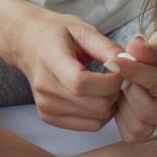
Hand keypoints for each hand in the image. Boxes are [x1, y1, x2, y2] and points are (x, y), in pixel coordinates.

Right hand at [3, 7, 127, 132]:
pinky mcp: (48, 117)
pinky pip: (88, 126)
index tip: (120, 70)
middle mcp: (44, 86)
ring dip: (109, 105)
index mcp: (50, 58)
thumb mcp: (82, 29)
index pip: (81, 83)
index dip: (109, 82)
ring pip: (95, 119)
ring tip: (105, 85)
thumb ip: (107, 47)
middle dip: (115, 93)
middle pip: (94, 106)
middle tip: (116, 77)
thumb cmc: (57, 33)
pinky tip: (96, 96)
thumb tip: (129, 64)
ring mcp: (45, 105)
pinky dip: (100, 114)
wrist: (27, 43)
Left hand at [103, 18, 156, 142]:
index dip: (133, 72)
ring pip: (136, 127)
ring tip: (128, 82)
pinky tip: (128, 97)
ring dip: (124, 103)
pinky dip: (123, 115)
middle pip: (145, 112)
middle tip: (125, 71)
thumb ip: (152, 48)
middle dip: (129, 89)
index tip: (113, 60)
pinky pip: (131, 134)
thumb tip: (133, 48)